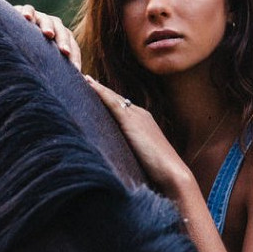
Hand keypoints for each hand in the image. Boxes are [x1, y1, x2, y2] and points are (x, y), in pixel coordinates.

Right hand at [13, 3, 80, 68]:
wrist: (14, 31)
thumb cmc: (33, 51)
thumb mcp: (46, 62)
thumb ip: (56, 71)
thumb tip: (73, 91)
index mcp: (62, 37)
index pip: (72, 46)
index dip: (74, 57)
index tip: (75, 70)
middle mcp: (53, 26)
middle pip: (62, 31)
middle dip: (63, 42)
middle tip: (64, 52)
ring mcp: (39, 17)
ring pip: (46, 19)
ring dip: (47, 26)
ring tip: (47, 34)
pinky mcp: (23, 11)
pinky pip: (27, 9)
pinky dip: (27, 11)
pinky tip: (25, 17)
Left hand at [84, 75, 192, 196]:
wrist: (172, 173)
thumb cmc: (158, 173)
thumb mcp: (141, 159)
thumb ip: (131, 153)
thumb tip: (117, 161)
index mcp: (144, 122)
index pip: (121, 107)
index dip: (107, 99)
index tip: (92, 91)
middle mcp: (140, 115)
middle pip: (116, 99)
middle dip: (100, 90)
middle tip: (82, 79)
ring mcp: (137, 116)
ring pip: (112, 98)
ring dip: (97, 87)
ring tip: (80, 78)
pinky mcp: (131, 121)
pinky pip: (112, 102)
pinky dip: (100, 92)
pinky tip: (88, 84)